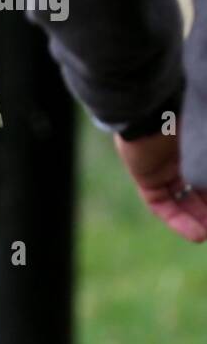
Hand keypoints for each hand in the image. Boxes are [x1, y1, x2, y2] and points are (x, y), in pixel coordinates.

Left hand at [114, 127, 206, 241]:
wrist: (159, 108)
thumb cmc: (194, 122)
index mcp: (197, 143)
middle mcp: (181, 154)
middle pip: (198, 190)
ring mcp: (162, 165)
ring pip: (180, 199)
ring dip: (197, 220)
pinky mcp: (145, 176)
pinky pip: (160, 203)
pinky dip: (177, 220)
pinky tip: (197, 235)